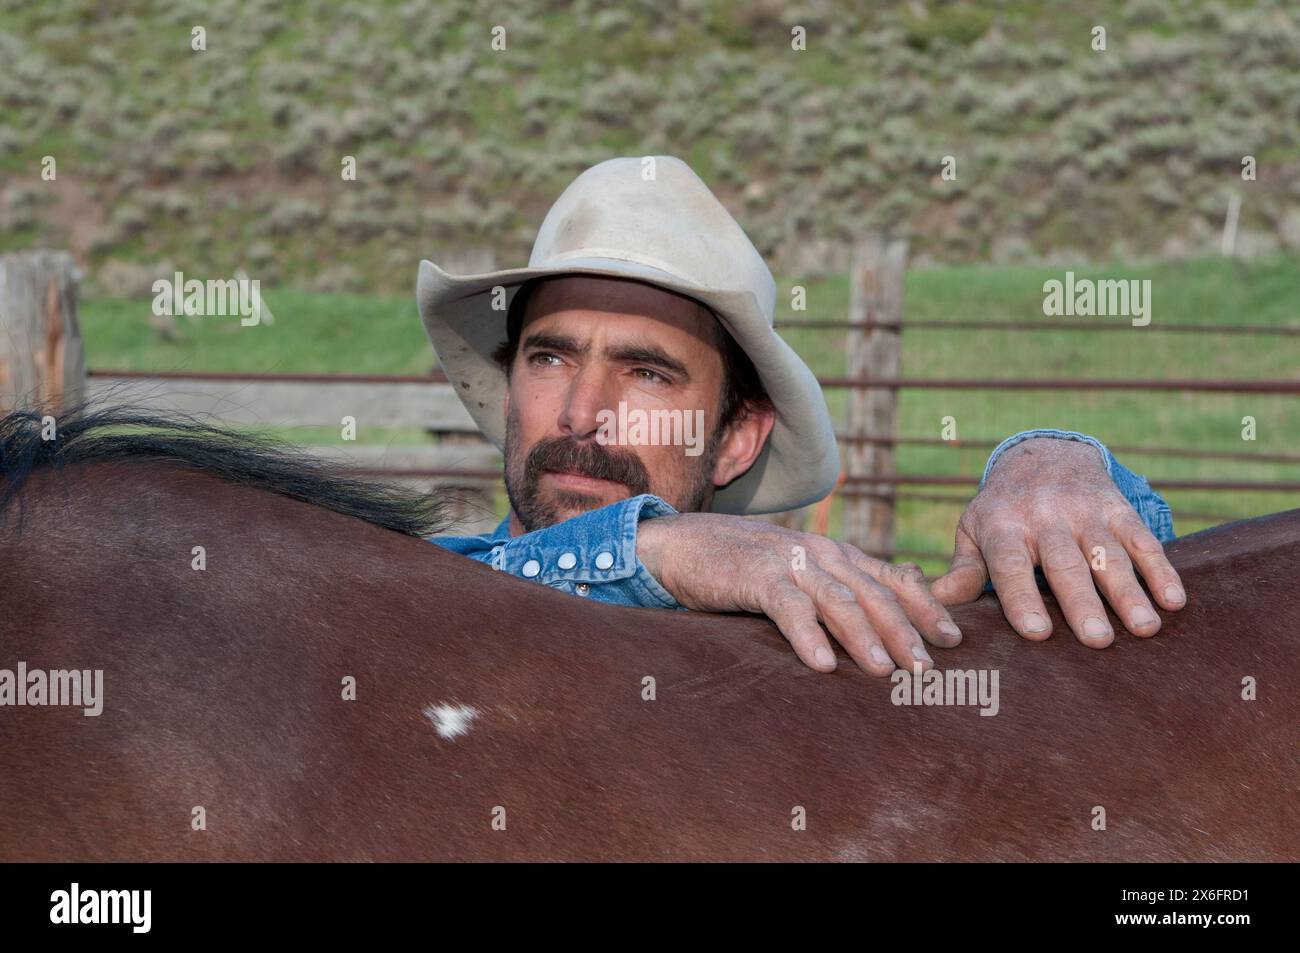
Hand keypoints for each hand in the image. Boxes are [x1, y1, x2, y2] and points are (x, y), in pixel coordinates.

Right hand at [636, 513, 962, 674]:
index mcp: (837, 555)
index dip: (927, 607)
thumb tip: (883, 617)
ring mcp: (791, 563)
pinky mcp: (757, 577)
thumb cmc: (744, 567)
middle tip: (929, 668)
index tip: (955, 639)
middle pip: (875, 593)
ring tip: (885, 670)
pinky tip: (822, 664)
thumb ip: (837, 589)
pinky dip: (808, 636)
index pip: (894, 579)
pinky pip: (790, 609)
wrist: (684, 545)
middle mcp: (822, 555)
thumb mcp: (799, 573)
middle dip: (906, 631)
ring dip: (865, 636)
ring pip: (840, 601)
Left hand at [932, 437, 1186, 646]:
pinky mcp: (1116, 507)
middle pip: (1064, 563)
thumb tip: (938, 607)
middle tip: (1097, 641)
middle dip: (1082, 603)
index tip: (1037, 634)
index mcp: (1003, 527)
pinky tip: (1174, 600)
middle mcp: (1044, 517)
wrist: (1043, 453)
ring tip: (1144, 628)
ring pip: (1108, 554)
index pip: (1010, 565)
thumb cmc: (1002, 510)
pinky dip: (1161, 569)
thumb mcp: (974, 531)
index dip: (1022, 598)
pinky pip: (1141, 539)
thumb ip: (963, 571)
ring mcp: (1084, 511)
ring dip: (1129, 591)